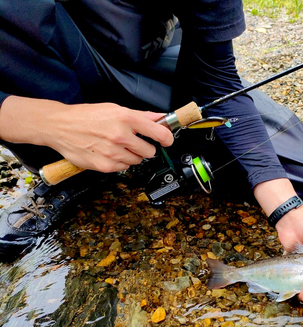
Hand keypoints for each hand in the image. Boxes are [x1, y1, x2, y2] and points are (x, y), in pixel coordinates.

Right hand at [0, 96, 172, 171]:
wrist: (60, 126)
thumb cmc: (87, 116)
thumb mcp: (115, 109)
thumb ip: (141, 115)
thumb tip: (161, 118)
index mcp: (126, 118)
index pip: (159, 133)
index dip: (167, 138)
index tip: (167, 140)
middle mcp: (121, 136)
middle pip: (150, 151)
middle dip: (145, 147)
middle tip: (133, 141)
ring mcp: (113, 152)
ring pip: (137, 161)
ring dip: (131, 155)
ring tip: (117, 146)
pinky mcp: (105, 166)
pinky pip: (124, 168)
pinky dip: (120, 162)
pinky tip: (109, 152)